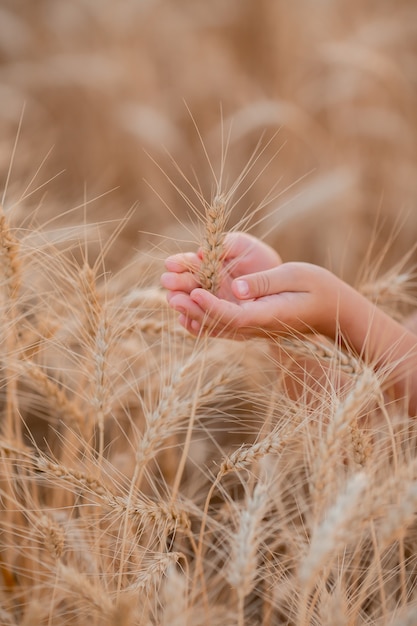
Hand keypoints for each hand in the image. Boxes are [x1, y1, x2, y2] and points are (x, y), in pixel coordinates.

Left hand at [161, 231, 342, 339]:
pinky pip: (223, 326)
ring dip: (192, 313)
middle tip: (169, 293)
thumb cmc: (319, 288)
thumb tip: (236, 286)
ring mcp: (254, 328)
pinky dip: (202, 318)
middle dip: (192, 309)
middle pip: (218, 323)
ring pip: (217, 326)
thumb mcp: (296, 277)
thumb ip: (265, 283)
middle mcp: (258, 326)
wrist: (333, 310)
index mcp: (269, 316)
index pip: (234, 317)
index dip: (211, 307)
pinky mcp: (252, 324)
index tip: (193, 291)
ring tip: (170, 296)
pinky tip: (185, 309)